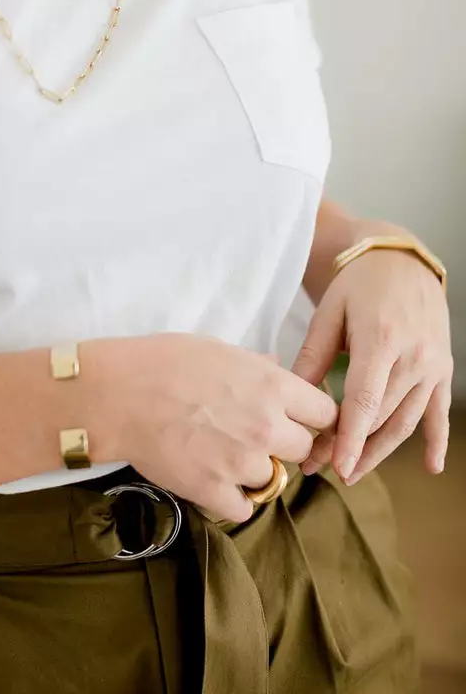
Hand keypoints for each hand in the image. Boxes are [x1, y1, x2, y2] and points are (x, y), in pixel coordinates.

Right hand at [89, 333, 337, 522]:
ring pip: (272, 480)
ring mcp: (242, 462)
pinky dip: (231, 499)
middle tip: (254, 436)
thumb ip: (257, 366)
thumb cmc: (164, 361)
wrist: (120, 394)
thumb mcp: (219, 349)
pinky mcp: (214, 491)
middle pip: (303, 449)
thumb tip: (277, 369)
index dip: (311, 416)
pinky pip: (243, 508)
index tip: (296, 418)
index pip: (326, 412)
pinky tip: (212, 480)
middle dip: (283, 444)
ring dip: (254, 472)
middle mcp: (267, 426)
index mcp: (273, 386)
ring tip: (223, 455)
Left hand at [292, 247, 452, 484]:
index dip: (349, 438)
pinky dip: (437, 441)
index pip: (365, 400)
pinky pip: (439, 412)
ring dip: (379, 451)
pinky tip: (433, 467)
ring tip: (352, 473)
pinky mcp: (442, 371)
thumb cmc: (358, 285)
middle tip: (318, 466)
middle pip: (380, 416)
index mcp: (382, 339)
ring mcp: (432, 366)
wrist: (401, 262)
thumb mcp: (330, 312)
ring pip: (406, 422)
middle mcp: (413, 357)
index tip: (334, 467)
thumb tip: (293, 397)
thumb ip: (313, 356)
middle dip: (350, 447)